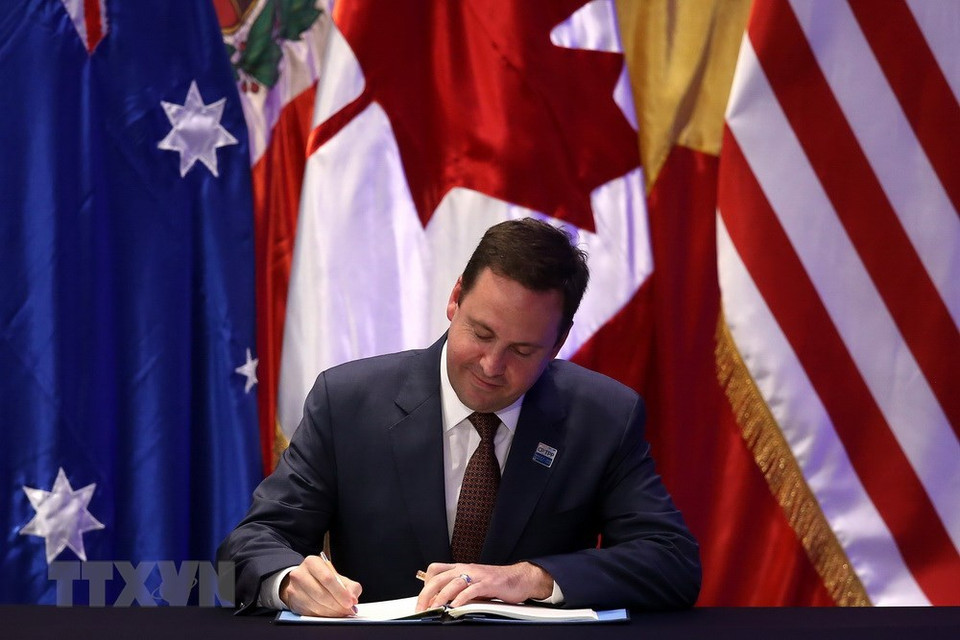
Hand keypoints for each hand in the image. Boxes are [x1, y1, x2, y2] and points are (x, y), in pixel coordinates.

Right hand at [279, 554, 361, 616]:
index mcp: (312, 562)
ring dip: (332, 612)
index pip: (327, 578)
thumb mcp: (337, 577)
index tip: (350, 602)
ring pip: (316, 605)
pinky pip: (311, 613)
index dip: (340, 592)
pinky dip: (324, 615)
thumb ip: (350, 586)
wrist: (302, 581)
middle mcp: (300, 574)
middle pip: (321, 593)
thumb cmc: (321, 578)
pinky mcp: (293, 602)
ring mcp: (294, 588)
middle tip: (349, 610)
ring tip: (342, 612)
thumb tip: (353, 598)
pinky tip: (331, 614)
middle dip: (338, 605)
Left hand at [414, 562, 552, 610]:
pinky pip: (471, 590)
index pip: (435, 570)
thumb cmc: (496, 582)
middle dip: (426, 594)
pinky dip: (460, 599)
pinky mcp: (488, 583)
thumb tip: (441, 600)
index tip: (422, 599)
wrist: (519, 578)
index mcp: (461, 568)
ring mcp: (477, 575)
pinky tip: (454, 607)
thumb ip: (458, 588)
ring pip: (452, 583)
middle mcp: (466, 568)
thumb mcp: (472, 582)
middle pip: (439, 578)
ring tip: (434, 609)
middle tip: (421, 608)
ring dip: (441, 597)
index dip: (425, 584)